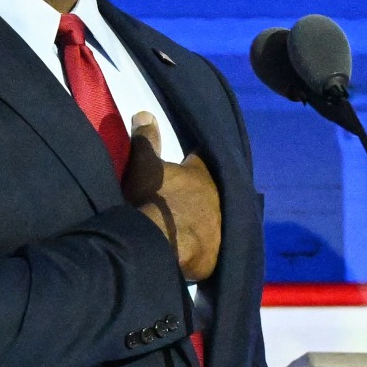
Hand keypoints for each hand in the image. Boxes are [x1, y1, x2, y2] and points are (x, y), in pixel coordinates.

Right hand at [122, 112, 221, 281]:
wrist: (162, 243)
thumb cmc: (153, 199)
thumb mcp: (144, 167)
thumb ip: (146, 140)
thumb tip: (145, 113)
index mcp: (203, 173)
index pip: (204, 160)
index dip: (196, 161)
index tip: (190, 162)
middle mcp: (219, 196)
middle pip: (215, 189)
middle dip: (204, 192)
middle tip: (189, 197)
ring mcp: (221, 225)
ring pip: (218, 217)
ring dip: (207, 219)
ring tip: (191, 224)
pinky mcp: (218, 252)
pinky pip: (213, 245)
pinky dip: (205, 245)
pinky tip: (194, 248)